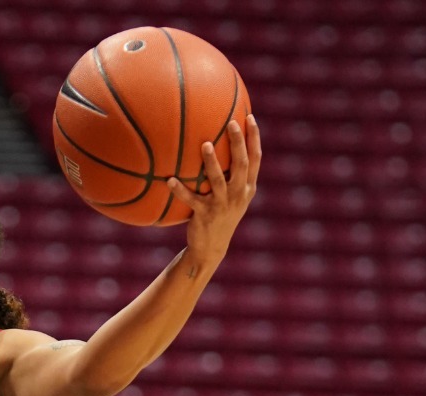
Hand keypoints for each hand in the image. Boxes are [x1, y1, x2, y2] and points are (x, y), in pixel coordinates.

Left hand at [167, 113, 260, 260]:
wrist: (212, 247)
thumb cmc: (220, 215)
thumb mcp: (232, 196)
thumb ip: (231, 175)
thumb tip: (217, 145)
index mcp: (247, 187)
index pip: (256, 158)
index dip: (254, 138)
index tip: (250, 117)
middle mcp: (238, 194)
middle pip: (242, 164)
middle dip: (238, 142)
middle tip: (231, 123)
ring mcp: (222, 204)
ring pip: (218, 180)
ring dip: (212, 162)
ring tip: (204, 144)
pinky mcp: (205, 215)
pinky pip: (191, 199)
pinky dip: (180, 190)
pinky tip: (169, 180)